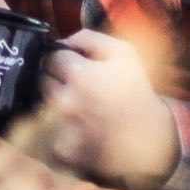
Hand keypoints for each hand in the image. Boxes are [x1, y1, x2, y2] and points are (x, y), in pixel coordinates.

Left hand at [37, 29, 178, 189]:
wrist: (149, 138)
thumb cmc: (135, 91)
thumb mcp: (123, 53)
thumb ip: (89, 38)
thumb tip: (63, 41)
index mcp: (80, 76)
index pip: (50, 57)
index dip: (62, 58)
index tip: (74, 65)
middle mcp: (65, 103)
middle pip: (42, 79)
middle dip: (56, 79)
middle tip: (77, 86)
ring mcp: (61, 129)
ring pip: (40, 104)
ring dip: (54, 101)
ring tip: (78, 105)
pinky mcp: (61, 151)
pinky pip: (46, 131)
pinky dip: (57, 127)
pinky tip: (77, 126)